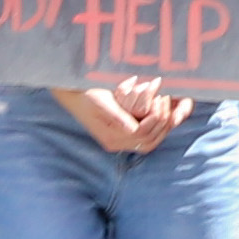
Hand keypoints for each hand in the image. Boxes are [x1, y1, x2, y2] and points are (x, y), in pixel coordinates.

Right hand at [58, 78, 187, 152]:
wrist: (72, 95)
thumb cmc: (86, 94)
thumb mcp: (100, 101)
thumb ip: (117, 116)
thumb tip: (134, 130)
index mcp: (111, 137)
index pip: (142, 134)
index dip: (155, 118)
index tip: (160, 99)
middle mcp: (116, 143)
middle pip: (148, 142)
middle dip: (163, 124)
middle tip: (166, 102)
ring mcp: (119, 141)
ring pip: (149, 142)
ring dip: (162, 126)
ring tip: (166, 107)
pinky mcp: (122, 135)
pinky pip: (145, 136)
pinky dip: (156, 126)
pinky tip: (160, 112)